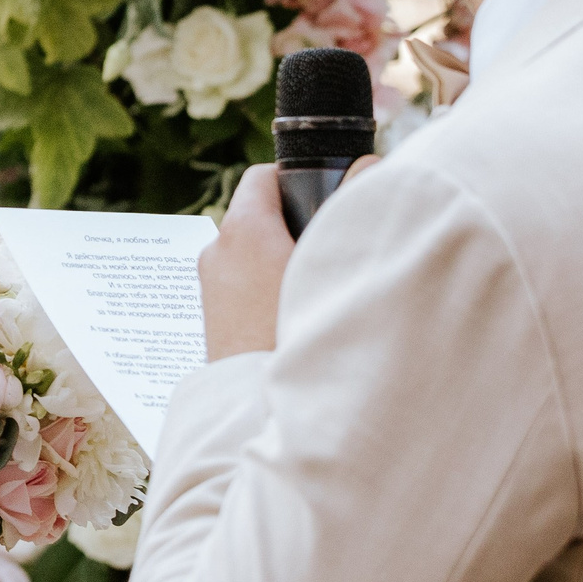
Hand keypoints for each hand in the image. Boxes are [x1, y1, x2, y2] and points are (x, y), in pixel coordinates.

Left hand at [200, 158, 376, 360]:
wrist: (259, 416)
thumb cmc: (301, 335)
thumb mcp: (334, 263)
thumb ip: (354, 205)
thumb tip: (370, 165)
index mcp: (240, 231)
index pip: (265, 176)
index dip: (302, 177)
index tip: (330, 195)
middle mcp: (216, 253)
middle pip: (263, 217)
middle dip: (300, 224)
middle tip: (336, 245)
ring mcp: (212, 289)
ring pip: (257, 255)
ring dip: (288, 261)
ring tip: (323, 287)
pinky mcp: (215, 322)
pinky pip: (248, 287)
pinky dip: (273, 290)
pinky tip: (302, 316)